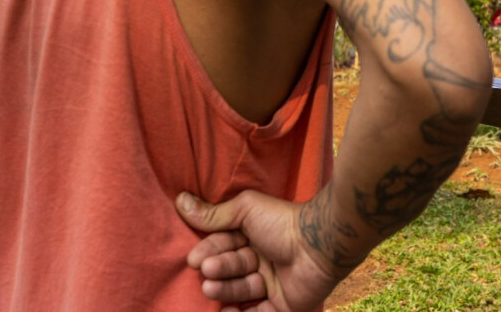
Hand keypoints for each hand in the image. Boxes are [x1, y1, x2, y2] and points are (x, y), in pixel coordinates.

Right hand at [177, 190, 341, 311]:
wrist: (320, 244)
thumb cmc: (283, 222)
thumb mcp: (245, 211)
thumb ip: (214, 213)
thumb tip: (179, 200)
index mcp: (256, 236)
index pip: (226, 246)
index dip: (210, 251)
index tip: (194, 258)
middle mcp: (264, 259)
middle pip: (232, 269)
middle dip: (218, 270)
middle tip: (206, 270)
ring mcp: (274, 284)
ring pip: (241, 291)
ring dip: (224, 289)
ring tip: (210, 285)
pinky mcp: (283, 306)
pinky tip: (225, 311)